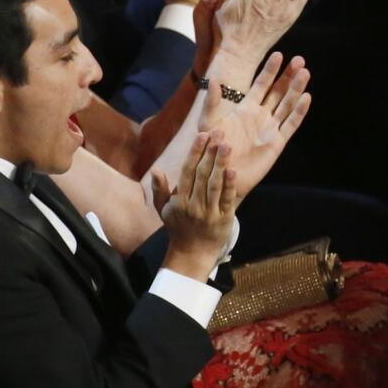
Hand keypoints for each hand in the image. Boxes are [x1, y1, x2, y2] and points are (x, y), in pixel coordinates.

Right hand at [155, 131, 236, 278]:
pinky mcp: (223, 219)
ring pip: (214, 184)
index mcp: (179, 200)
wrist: (192, 254)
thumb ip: (159, 190)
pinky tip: (232, 171)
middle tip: (218, 133)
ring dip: (220, 164)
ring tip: (226, 146)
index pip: (187, 172)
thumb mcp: (164, 210)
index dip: (195, 152)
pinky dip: (229, 185)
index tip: (202, 135)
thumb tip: (155, 170)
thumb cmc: (178, 228)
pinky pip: (226, 200)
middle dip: (210, 152)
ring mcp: (208, 212)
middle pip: (202, 175)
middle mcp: (192, 205)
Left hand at [200, 52, 311, 200]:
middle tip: (299, 60)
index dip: (270, 70)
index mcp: (246, 108)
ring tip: (305, 72)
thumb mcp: (208, 122)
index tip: (278, 54)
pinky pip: (290, 124)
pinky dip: (299, 112)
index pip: (261, 85)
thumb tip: (214, 79)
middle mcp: (261, 116)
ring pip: (287, 104)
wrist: (219, 173)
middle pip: (279, 92)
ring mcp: (270, 129)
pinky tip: (306, 98)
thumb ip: (212, 101)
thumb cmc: (211, 149)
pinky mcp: (277, 143)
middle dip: (288, 75)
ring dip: (296, 89)